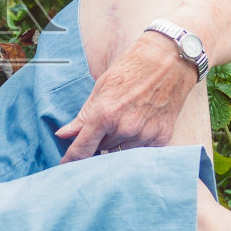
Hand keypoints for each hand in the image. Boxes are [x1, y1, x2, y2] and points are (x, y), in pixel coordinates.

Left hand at [55, 31, 198, 162]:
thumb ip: (82, 117)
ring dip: (119, 143)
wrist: (168, 62)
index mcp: (105, 114)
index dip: (71, 161)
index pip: (82, 149)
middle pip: (102, 149)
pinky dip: (137, 143)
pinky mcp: (161, 138)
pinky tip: (141, 125)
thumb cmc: (131, 71)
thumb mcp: (101, 89)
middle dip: (100, 141)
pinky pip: (141, 152)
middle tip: (108, 123)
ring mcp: (145, 134)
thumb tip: (62, 135)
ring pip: (121, 152)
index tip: (65, 168)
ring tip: (127, 119)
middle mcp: (125, 128)